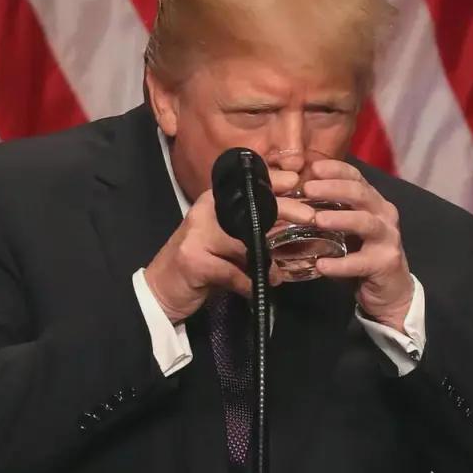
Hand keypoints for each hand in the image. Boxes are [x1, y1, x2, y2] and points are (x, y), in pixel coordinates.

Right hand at [145, 170, 312, 322]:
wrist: (161, 289)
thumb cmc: (198, 262)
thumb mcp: (223, 239)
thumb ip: (249, 227)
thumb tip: (291, 221)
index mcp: (212, 201)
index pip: (248, 185)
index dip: (276, 181)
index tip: (299, 182)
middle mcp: (204, 211)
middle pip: (252, 208)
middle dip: (286, 210)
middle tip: (311, 218)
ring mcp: (197, 234)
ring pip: (245, 243)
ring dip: (266, 262)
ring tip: (277, 275)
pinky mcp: (194, 261)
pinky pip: (233, 273)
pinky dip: (248, 285)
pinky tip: (254, 291)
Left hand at [300, 160, 413, 331]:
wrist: (390, 291)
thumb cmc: (363, 255)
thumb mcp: (348, 230)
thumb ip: (330, 213)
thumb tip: (294, 200)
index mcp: (373, 202)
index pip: (357, 177)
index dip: (336, 170)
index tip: (313, 167)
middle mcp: (384, 215)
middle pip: (361, 193)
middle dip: (334, 188)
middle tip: (308, 189)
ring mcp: (388, 238)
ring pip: (365, 222)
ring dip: (340, 219)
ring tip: (316, 220)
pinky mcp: (385, 263)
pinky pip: (360, 262)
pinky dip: (340, 264)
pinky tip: (322, 265)